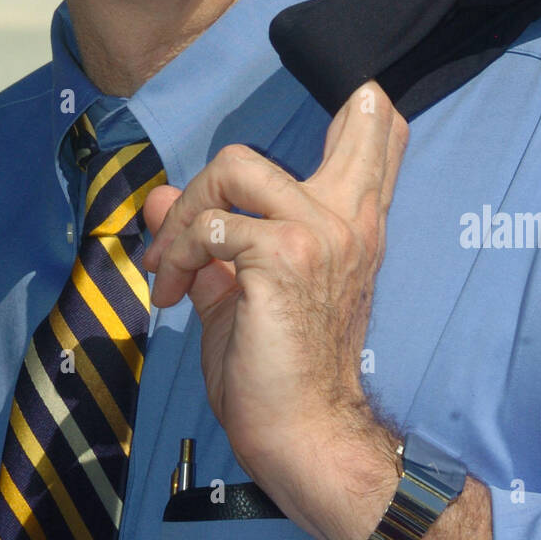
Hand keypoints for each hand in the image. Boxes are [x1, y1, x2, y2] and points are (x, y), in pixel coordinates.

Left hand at [143, 83, 408, 539]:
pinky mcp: (283, 253)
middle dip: (300, 118)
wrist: (302, 432)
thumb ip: (211, 236)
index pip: (382, 142)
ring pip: (234, 167)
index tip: (347, 107)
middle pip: (352, 120)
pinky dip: (177, 254)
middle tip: (196, 213)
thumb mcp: (241, 287)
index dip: (365, 112)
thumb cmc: (278, 369)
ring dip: (186, 216)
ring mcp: (320, 231)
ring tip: (169, 269)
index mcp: (354, 226)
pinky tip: (171, 295)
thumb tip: (157, 198)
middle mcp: (350, 218)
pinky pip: (208, 225)